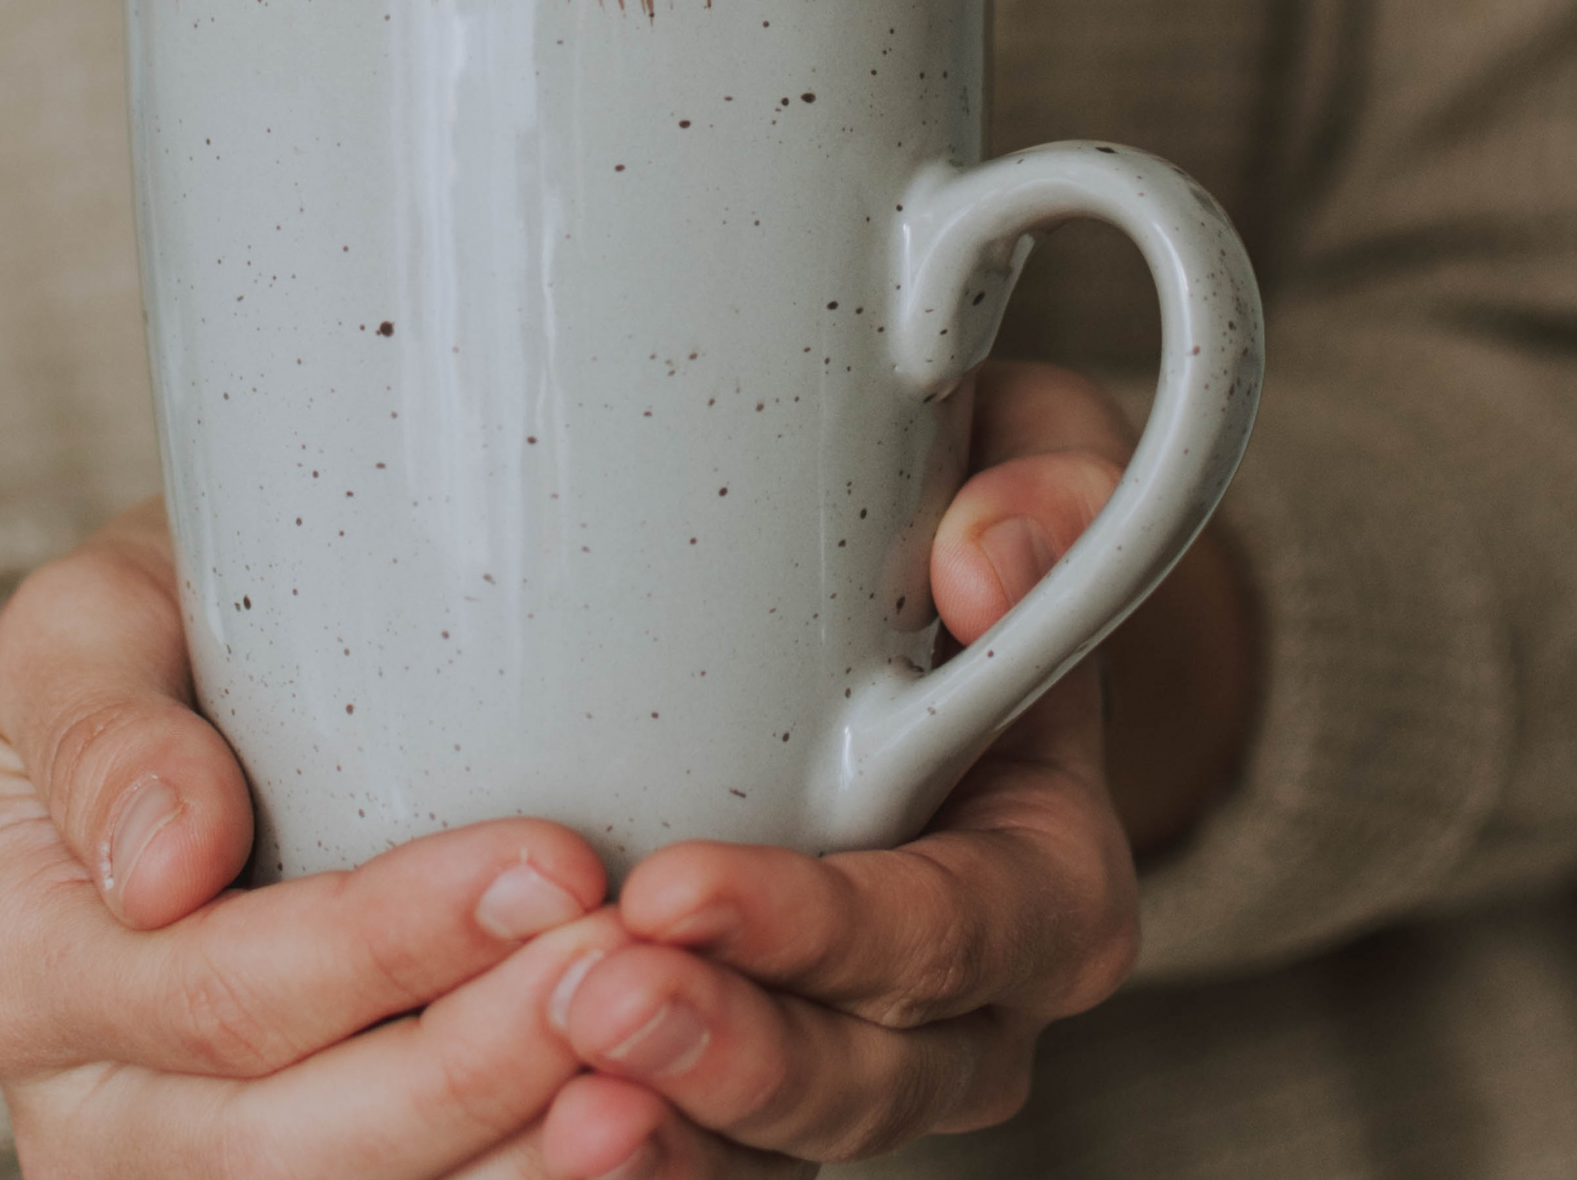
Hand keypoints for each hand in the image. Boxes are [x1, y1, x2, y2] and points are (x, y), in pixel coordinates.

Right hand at [0, 502, 630, 1177]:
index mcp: (16, 968)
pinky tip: (624, 1133)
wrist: (123, 751)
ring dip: (513, 1162)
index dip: (393, 945)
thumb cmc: (123, 667)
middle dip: (477, 1067)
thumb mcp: (76, 633)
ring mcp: (172, 1178)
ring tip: (649, 1077)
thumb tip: (167, 864)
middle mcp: (83, 1114)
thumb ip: (103, 728)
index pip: (219, 994)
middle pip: (290, 1147)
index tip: (555, 862)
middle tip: (631, 966)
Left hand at [536, 362, 1257, 1175]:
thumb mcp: (1037, 466)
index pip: (956, 932)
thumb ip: (1051, 485)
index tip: (672, 889)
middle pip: (868, 1078)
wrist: (928, 641)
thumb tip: (985, 558)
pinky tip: (524, 1138)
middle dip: (729, 1053)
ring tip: (551, 1110)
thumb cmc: (965, 534)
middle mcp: (970, 1006)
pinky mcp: (750, 1083)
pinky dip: (621, 1163)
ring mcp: (858, 1060)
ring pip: (779, 1149)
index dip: (823, 930)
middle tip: (589, 998)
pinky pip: (704, 1156)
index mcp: (1048, 876)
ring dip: (671, 1138)